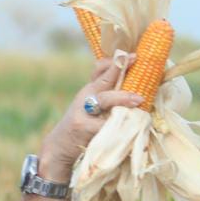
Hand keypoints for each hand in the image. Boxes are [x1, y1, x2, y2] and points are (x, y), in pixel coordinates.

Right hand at [37, 58, 143, 181]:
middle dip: (119, 70)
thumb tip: (137, 90)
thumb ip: (108, 98)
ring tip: (138, 99)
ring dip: (122, 98)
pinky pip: (105, 125)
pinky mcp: (84, 128)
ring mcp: (84, 112)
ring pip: (104, 100)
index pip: (100, 70)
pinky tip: (131, 128)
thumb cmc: (83, 126)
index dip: (116, 62)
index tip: (131, 54)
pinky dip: (119, 126)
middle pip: (103, 80)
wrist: (60, 145)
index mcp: (89, 91)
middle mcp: (85, 97)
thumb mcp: (92, 108)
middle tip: (136, 63)